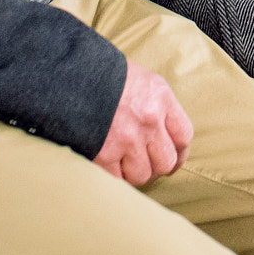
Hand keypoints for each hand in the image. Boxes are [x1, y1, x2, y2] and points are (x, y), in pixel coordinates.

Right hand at [93, 61, 192, 186]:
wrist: (70, 75)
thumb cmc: (104, 75)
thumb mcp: (139, 79)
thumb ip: (155, 104)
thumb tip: (162, 133)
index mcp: (160, 97)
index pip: (183, 136)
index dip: (180, 154)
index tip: (174, 160)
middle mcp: (148, 120)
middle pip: (166, 161)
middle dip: (157, 168)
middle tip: (145, 165)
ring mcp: (127, 139)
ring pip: (142, 175)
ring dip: (133, 174)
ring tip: (123, 165)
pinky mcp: (104, 154)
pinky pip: (117, 179)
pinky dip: (113, 177)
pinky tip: (108, 166)